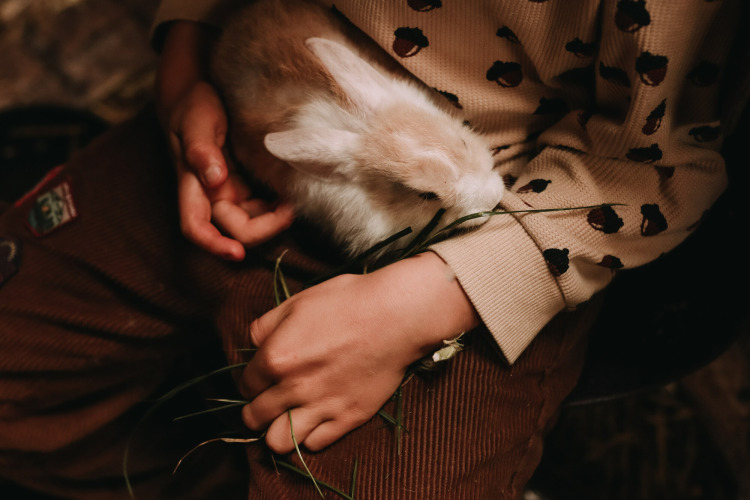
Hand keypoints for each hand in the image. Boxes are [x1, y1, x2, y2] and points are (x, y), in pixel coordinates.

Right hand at [155, 21, 293, 260]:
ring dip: (274, 220)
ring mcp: (229, 193)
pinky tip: (291, 193)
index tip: (238, 253)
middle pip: (234, 231)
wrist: (200, 93)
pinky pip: (263, 208)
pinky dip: (277, 207)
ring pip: (253, 223)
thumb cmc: (194, 105)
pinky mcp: (245, 187)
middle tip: (291, 208)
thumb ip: (201, 149)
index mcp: (192, 185)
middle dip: (264, 228)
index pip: (195, 227)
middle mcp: (211, 196)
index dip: (213, 245)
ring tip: (295, 199)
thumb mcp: (197, 121)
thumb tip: (215, 179)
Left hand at [239, 252, 479, 452]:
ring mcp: (321, 406)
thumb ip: (266, 325)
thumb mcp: (299, 301)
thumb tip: (253, 344)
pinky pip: (314, 444)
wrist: (396, 316)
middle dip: (255, 410)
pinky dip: (310, 435)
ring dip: (276, 431)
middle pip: (254, 417)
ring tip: (286, 418)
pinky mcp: (348, 418)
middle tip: (268, 401)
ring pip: (277, 442)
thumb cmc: (348, 301)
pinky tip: (315, 418)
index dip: (251, 381)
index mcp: (276, 357)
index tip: (260, 379)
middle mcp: (293, 387)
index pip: (245, 384)